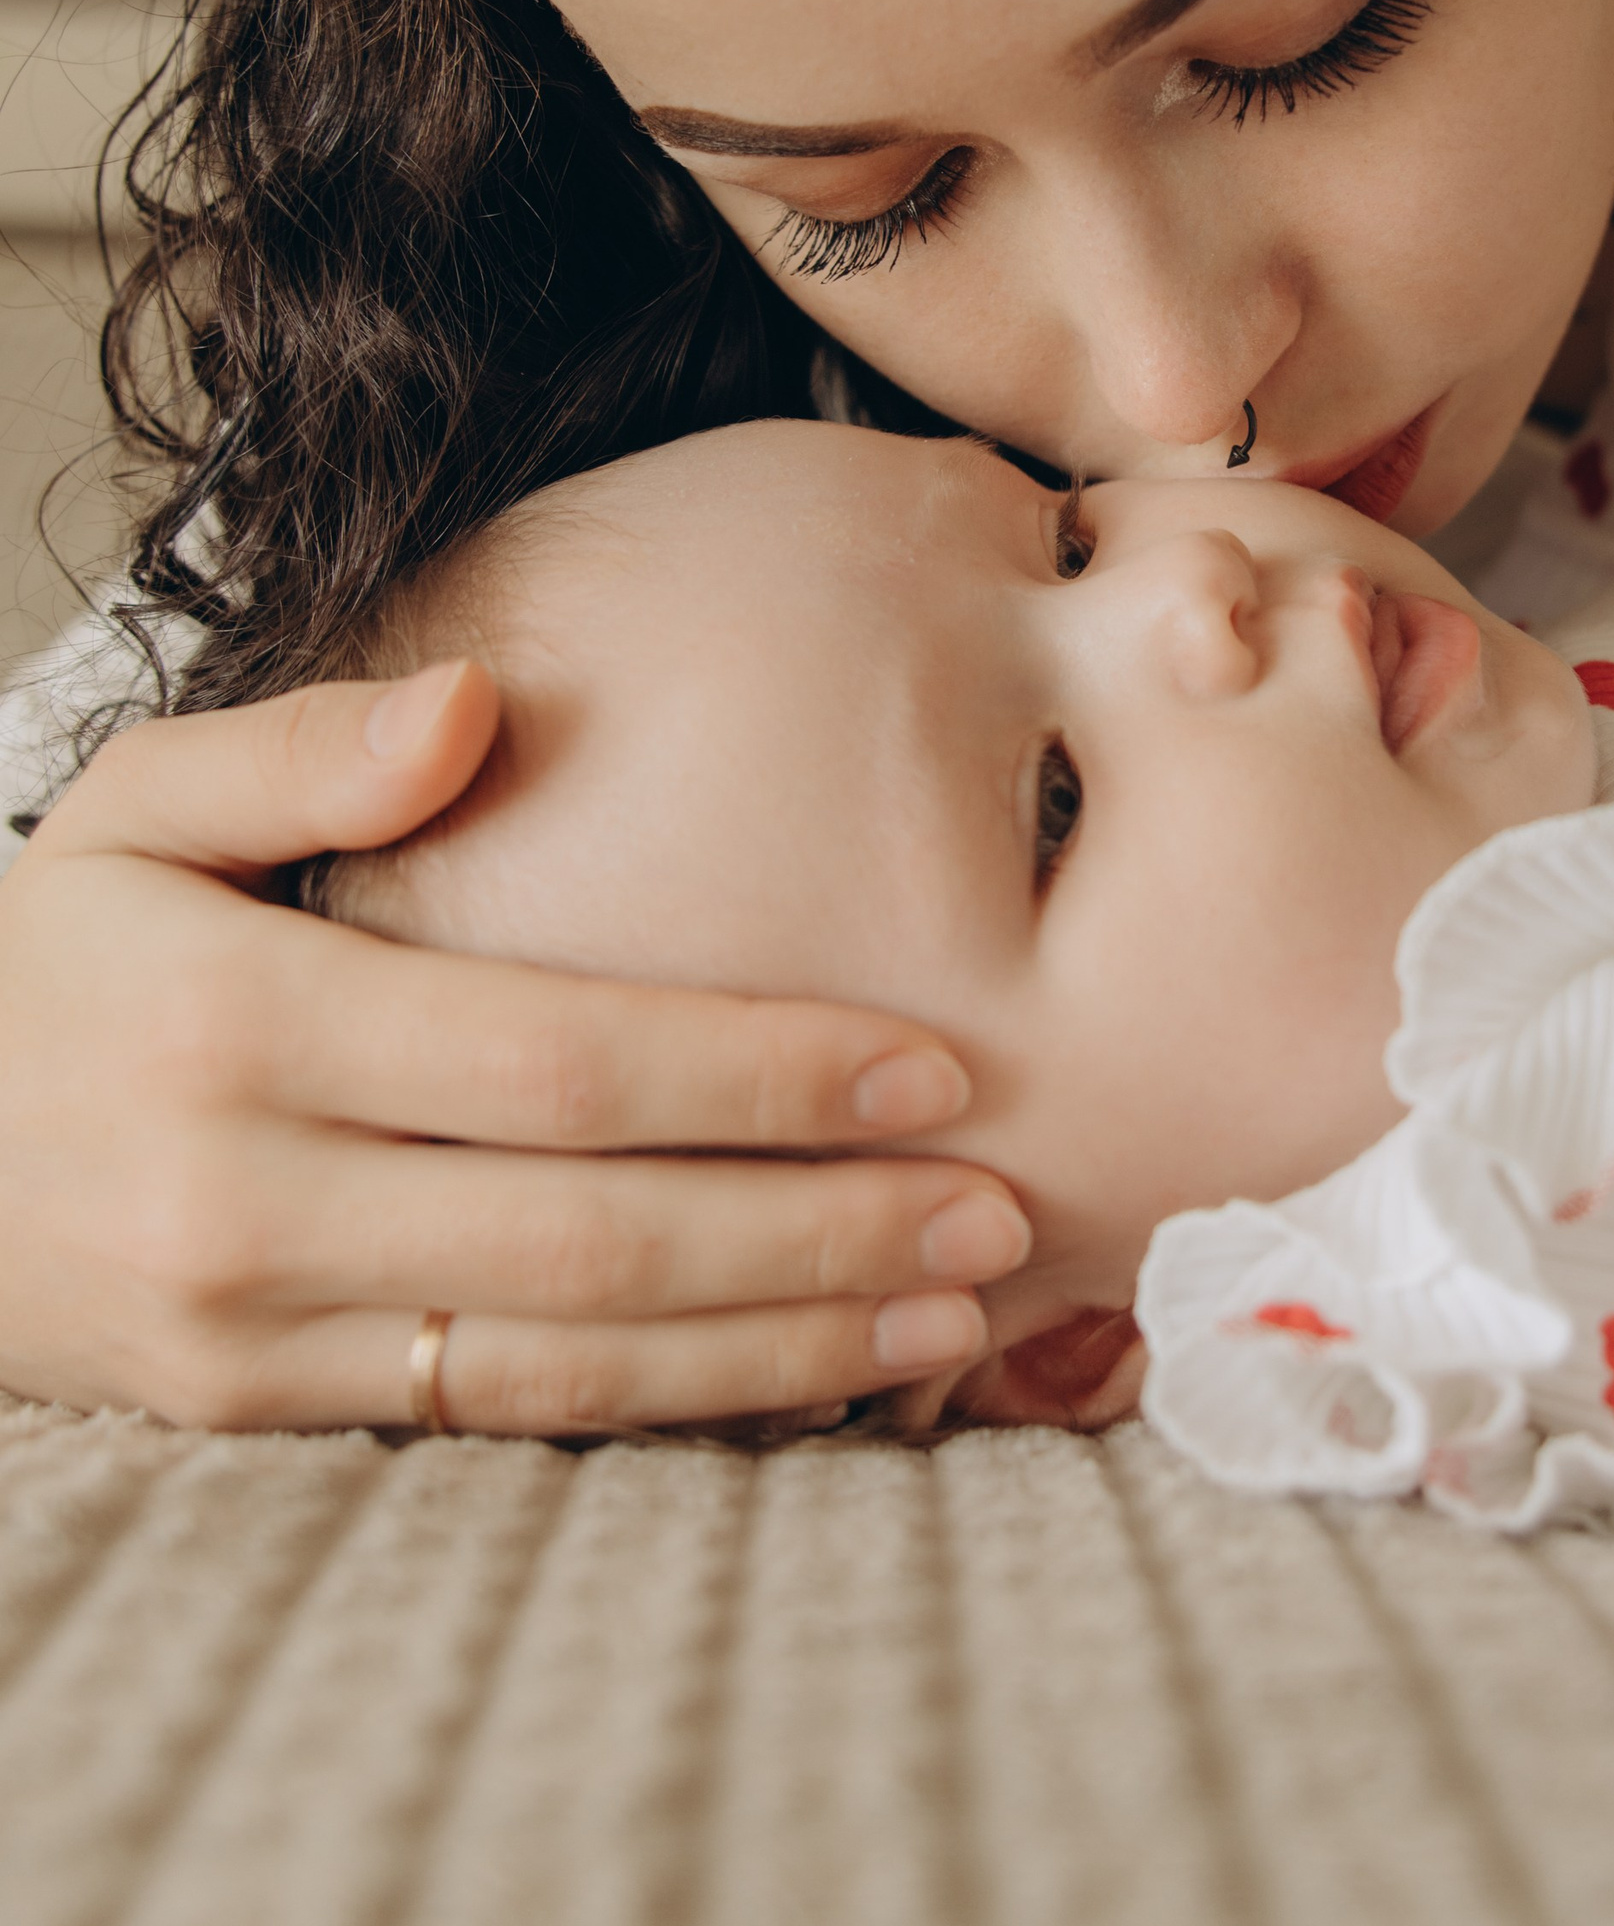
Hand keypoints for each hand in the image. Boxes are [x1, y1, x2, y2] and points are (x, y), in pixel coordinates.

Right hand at [0, 661, 1029, 1433]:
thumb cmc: (48, 967)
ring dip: (786, 1344)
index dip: (757, 1074)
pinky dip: (680, 1412)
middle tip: (1002, 1212)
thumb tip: (476, 703)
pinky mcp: (267, 1418)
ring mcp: (256, 1340)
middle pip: (598, 1232)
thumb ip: (296, 753)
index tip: (929, 1063)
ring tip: (958, 1320)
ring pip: (573, 1364)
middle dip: (821, 1230)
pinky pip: (509, 1426)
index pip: (556, 1063)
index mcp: (236, 1032)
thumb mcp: (123, 814)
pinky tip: (818, 1381)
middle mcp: (251, 1204)